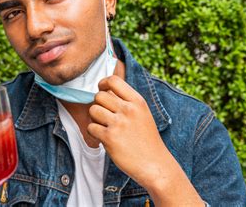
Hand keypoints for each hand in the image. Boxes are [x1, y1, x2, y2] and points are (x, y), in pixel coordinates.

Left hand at [87, 75, 202, 205]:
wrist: (155, 164)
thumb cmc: (146, 139)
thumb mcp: (142, 113)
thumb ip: (127, 101)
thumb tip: (105, 90)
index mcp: (137, 101)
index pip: (113, 80)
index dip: (103, 83)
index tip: (102, 90)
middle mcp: (128, 110)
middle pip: (99, 96)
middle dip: (98, 104)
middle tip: (104, 115)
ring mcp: (119, 123)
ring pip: (93, 110)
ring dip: (94, 119)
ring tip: (104, 127)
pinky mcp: (110, 138)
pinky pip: (91, 127)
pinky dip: (93, 132)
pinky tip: (102, 138)